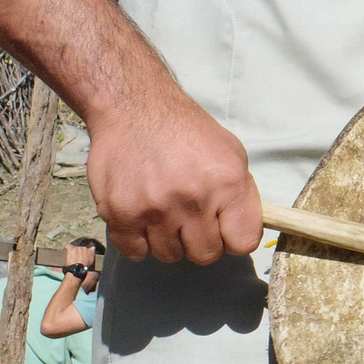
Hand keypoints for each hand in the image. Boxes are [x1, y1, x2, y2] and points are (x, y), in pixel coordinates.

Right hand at [86, 87, 262, 265]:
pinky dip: (139, 241)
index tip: (224, 228)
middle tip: (191, 218)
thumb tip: (243, 229)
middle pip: (205, 255)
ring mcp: (154, 209)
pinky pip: (136, 252)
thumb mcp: (231, 153)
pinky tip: (143, 218)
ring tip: (165, 211)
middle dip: (201, 240)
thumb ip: (240, 195)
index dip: (234, 238)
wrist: (135, 108)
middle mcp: (192, 200)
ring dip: (169, 239)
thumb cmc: (187, 131)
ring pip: (170, 255)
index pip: (243, 243)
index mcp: (227, 184)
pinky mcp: (120, 213)